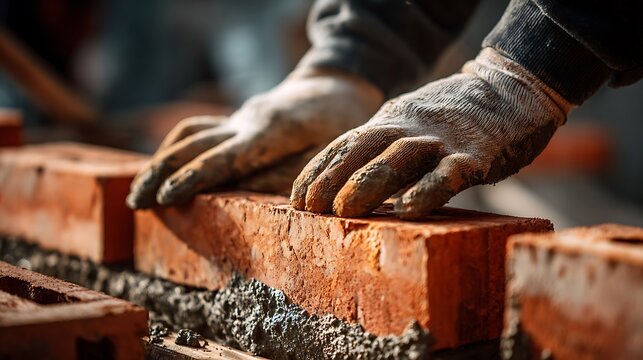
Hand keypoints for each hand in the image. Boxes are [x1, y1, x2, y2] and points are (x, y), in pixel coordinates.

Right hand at [126, 68, 383, 208]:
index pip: (224, 157)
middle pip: (193, 144)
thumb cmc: (340, 124)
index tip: (165, 198)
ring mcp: (238, 118)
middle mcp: (247, 121)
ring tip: (138, 192)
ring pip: (188, 134)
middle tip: (135, 203)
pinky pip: (197, 130)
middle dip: (161, 174)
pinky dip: (174, 148)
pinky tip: (160, 168)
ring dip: (159, 162)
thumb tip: (248, 197)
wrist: (335, 87)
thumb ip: (289, 174)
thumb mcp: (329, 151)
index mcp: (271, 131)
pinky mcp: (236, 121)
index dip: (193, 179)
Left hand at [290, 48, 573, 218]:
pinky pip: (449, 172)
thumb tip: (349, 186)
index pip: (344, 146)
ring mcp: (441, 140)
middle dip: (331, 179)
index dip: (318, 172)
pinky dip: (428, 190)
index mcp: (389, 122)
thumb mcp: (408, 124)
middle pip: (362, 150)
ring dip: (367, 183)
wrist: (512, 89)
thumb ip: (382, 150)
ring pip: (397, 158)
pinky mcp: (476, 154)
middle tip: (308, 208)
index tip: (296, 199)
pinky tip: (409, 210)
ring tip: (343, 211)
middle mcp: (408, 127)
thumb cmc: (454, 117)